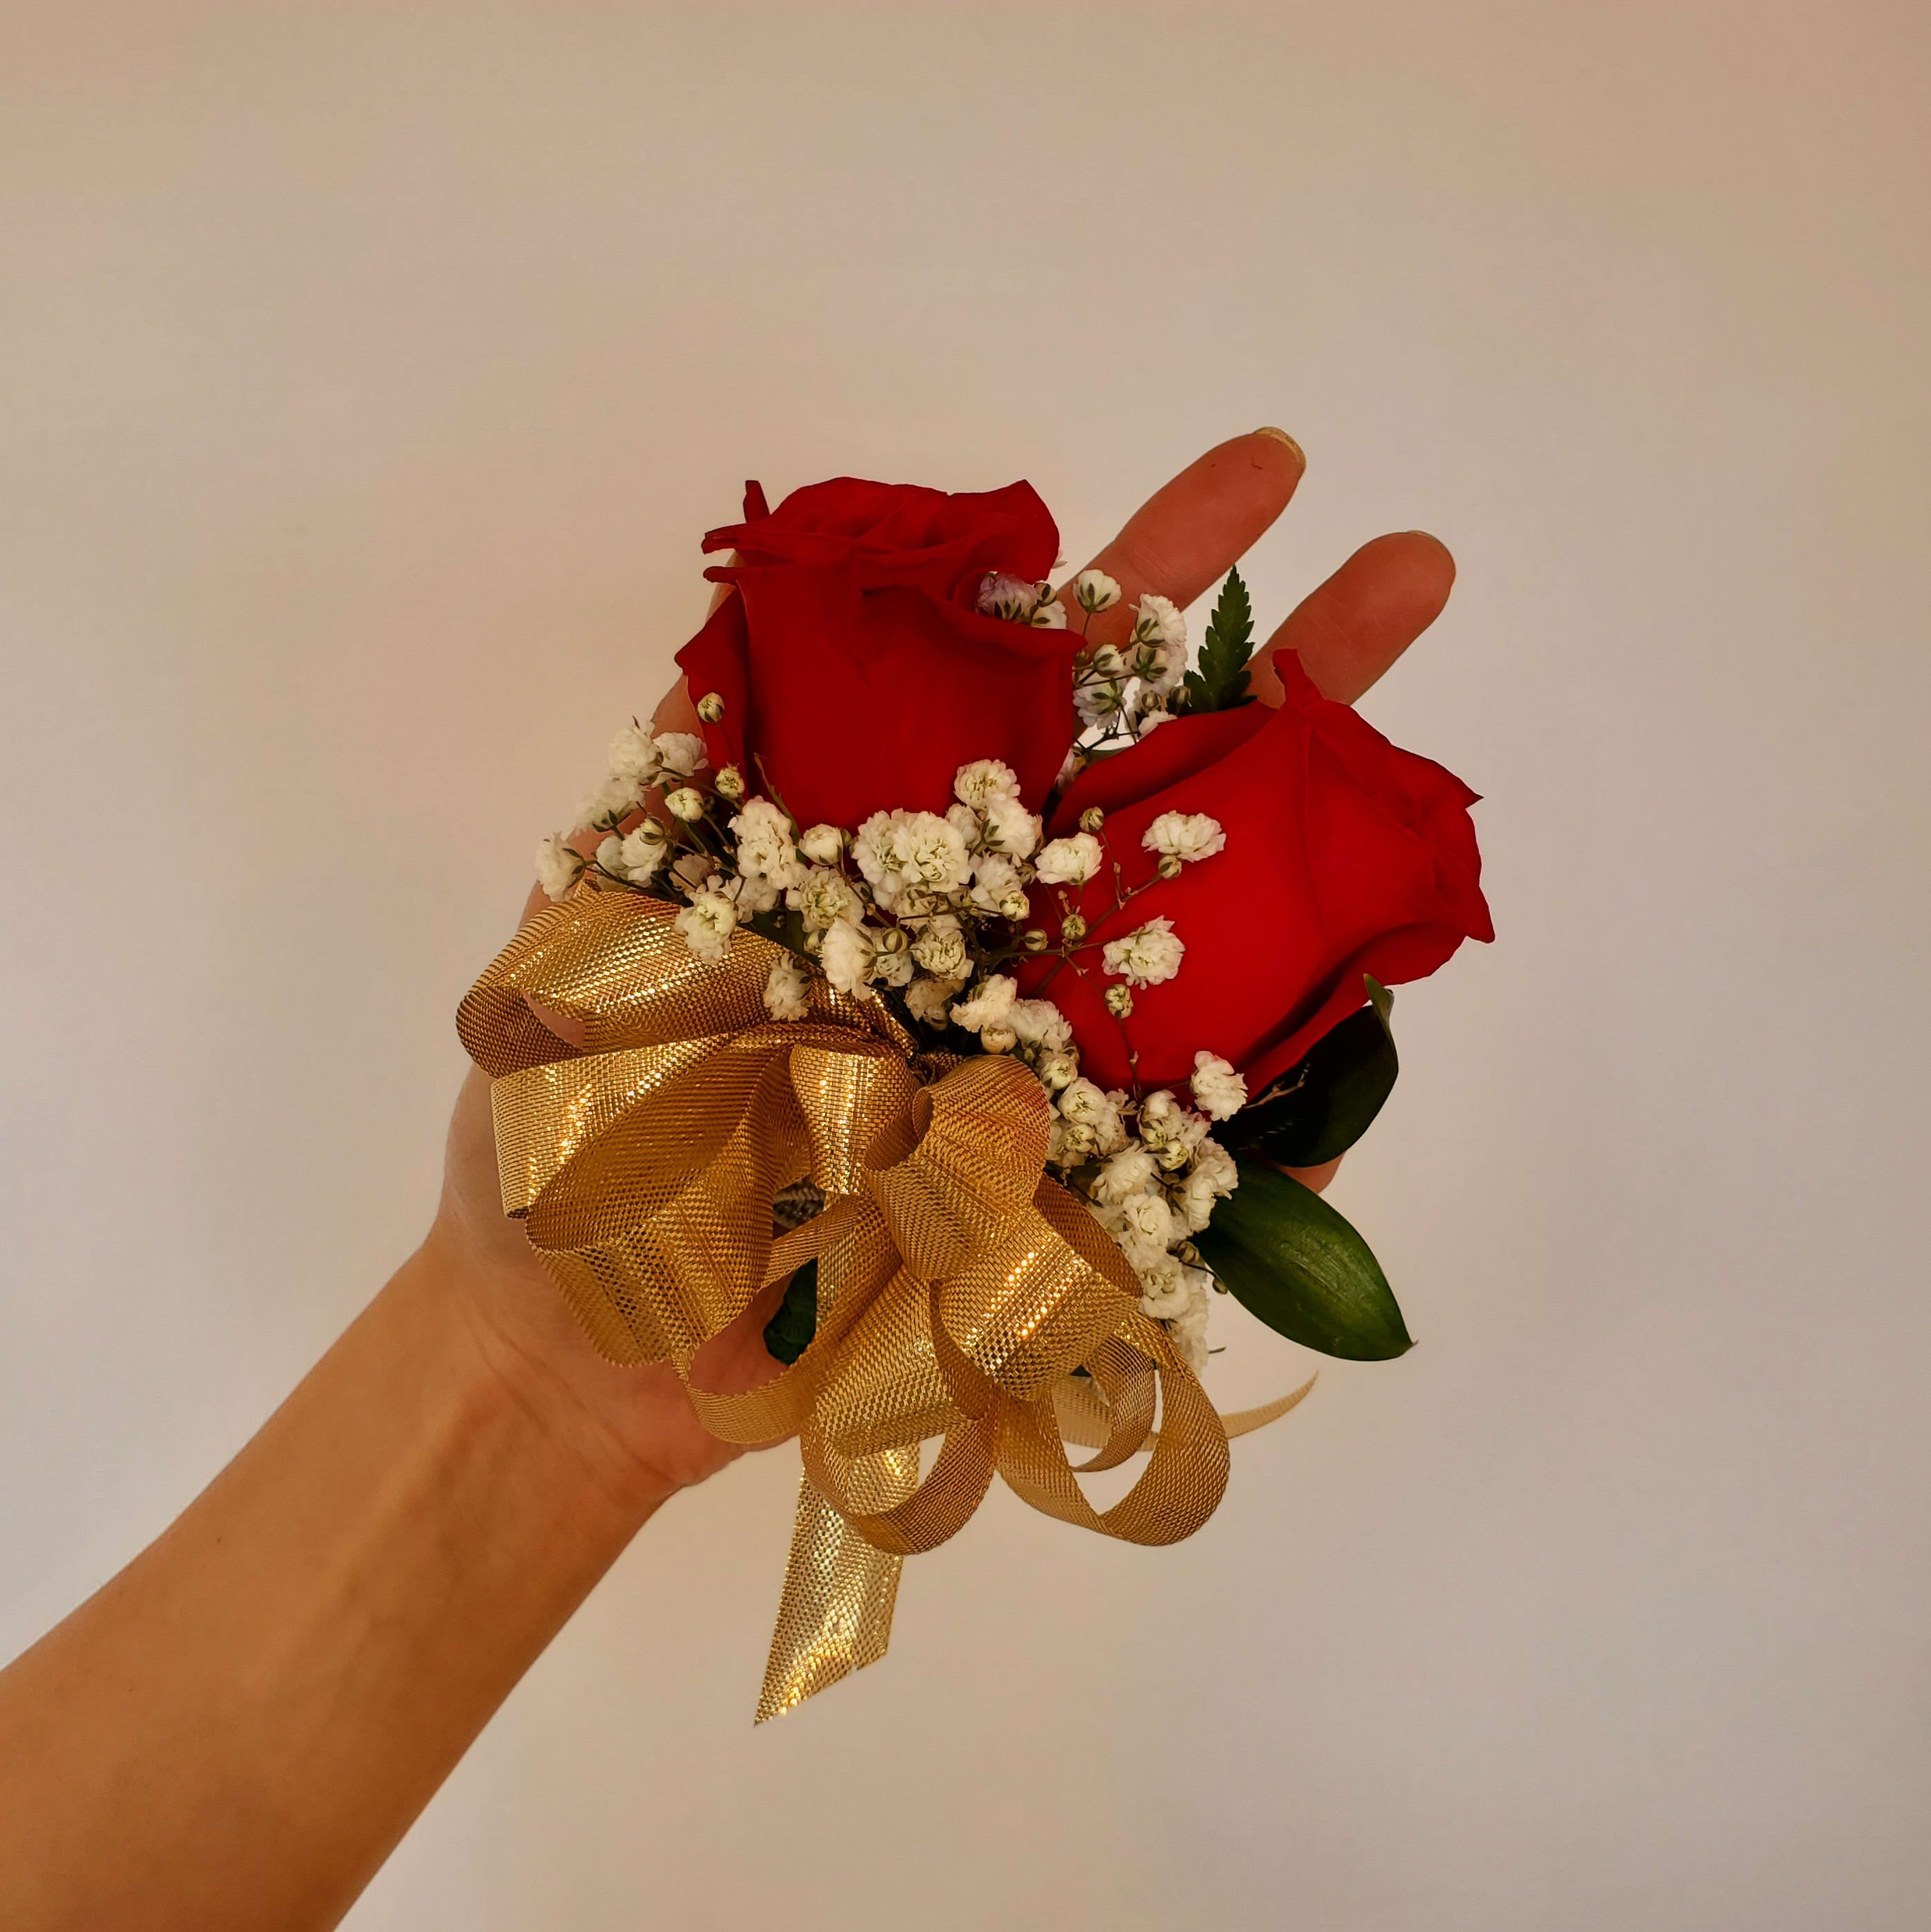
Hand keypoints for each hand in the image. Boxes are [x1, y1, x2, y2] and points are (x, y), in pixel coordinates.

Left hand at [438, 430, 1455, 1496]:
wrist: (586, 1356)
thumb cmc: (568, 1146)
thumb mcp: (591, 935)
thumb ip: (676, 804)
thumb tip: (751, 646)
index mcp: (896, 855)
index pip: (1041, 690)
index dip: (1148, 583)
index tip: (1264, 475)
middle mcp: (998, 946)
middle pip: (1170, 795)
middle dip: (1299, 679)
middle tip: (1418, 568)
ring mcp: (1056, 1076)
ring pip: (1223, 961)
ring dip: (1334, 876)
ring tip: (1435, 797)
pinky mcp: (1077, 1215)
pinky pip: (1215, 1164)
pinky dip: (1300, 1116)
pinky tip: (1379, 1027)